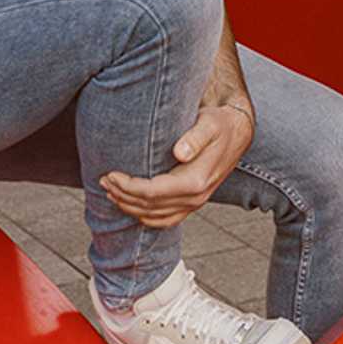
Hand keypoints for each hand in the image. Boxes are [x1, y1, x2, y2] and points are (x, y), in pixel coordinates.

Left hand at [100, 101, 253, 229]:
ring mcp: (195, 203)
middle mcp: (196, 197)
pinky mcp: (193, 203)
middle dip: (122, 195)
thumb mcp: (210, 123)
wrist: (239, 132)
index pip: (152, 192)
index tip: (110, 174)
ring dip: (129, 207)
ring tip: (111, 192)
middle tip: (103, 181)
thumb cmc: (220, 124)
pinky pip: (166, 220)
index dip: (128, 186)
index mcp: (196, 180)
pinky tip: (132, 206)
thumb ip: (195, 137)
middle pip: (149, 206)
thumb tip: (180, 152)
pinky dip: (145, 217)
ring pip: (154, 217)